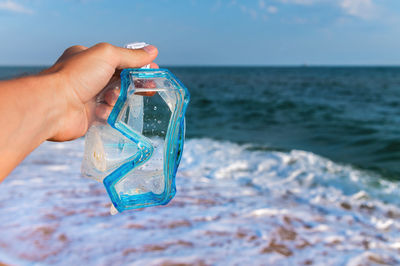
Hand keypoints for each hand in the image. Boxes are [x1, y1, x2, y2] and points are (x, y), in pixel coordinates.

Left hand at [43, 42, 157, 140]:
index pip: (120, 60)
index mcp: (90, 58)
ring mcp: (88, 96)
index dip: (137, 65)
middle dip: (135, 84)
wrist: (55, 106)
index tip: (153, 70)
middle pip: (121, 79)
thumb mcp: (107, 56)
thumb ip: (131, 56)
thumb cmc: (78, 76)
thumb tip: (152, 51)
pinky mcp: (89, 115)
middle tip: (150, 89)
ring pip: (116, 97)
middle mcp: (88, 76)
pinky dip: (108, 112)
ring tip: (111, 99)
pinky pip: (108, 113)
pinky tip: (102, 111)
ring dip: (118, 98)